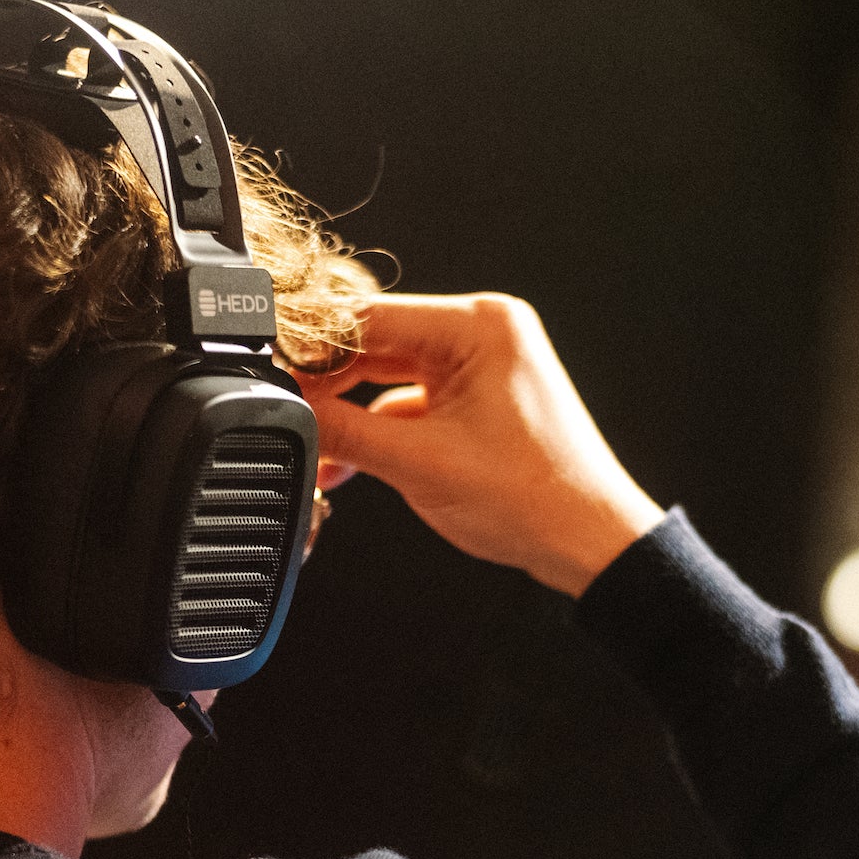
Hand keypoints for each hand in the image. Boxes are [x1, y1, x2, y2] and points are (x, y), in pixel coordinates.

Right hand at [291, 293, 664, 595]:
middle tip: (284, 417)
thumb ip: (343, 433)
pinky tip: (348, 461)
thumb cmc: (535, 499)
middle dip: (327, 385)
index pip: (367, 317)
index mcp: (479, 326)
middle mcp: (483, 333)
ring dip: (350, 412)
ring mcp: (481, 365)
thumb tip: (287, 414)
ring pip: (388, 374)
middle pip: (375, 343)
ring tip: (316, 448)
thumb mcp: (418, 464)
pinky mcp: (478, 398)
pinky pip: (411, 399)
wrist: (587, 542)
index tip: (270, 374)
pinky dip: (379, 428)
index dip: (311, 348)